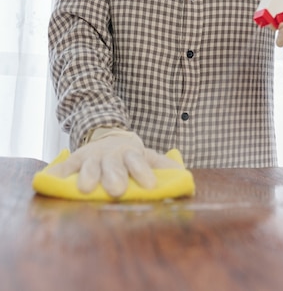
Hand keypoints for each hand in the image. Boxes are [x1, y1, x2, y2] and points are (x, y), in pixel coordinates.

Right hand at [45, 128, 181, 196]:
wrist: (107, 138)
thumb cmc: (130, 155)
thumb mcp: (148, 156)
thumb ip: (164, 166)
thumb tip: (184, 176)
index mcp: (131, 153)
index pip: (139, 161)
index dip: (143, 173)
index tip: (149, 186)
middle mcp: (111, 154)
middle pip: (113, 165)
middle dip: (115, 176)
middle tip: (117, 190)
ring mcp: (92, 155)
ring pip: (90, 165)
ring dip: (89, 176)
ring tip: (87, 189)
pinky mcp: (75, 158)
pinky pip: (65, 167)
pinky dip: (58, 174)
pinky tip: (52, 182)